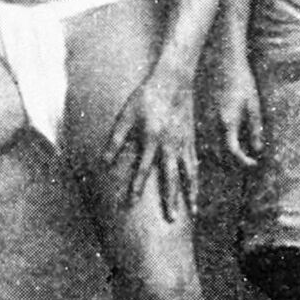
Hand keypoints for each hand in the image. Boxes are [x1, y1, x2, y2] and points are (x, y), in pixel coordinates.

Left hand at [107, 66, 199, 220]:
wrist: (174, 80)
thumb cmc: (146, 96)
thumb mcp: (126, 115)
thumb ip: (116, 139)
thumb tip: (104, 162)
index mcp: (152, 139)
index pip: (144, 169)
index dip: (137, 187)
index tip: (132, 204)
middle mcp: (170, 145)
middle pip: (172, 178)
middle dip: (172, 200)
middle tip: (172, 219)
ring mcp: (184, 143)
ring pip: (189, 173)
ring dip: (191, 193)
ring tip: (193, 211)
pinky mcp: (191, 139)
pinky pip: (195, 163)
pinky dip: (195, 177)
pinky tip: (195, 187)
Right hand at [208, 51, 263, 167]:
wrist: (224, 63)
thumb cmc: (242, 83)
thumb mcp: (253, 106)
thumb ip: (255, 130)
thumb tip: (257, 150)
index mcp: (228, 122)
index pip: (233, 151)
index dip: (244, 161)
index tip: (254, 163)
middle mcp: (212, 124)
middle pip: (218, 155)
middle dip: (232, 164)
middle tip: (247, 162)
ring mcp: (203, 120)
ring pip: (207, 149)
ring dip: (220, 158)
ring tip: (235, 158)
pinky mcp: (199, 115)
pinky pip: (202, 139)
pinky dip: (211, 147)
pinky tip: (221, 146)